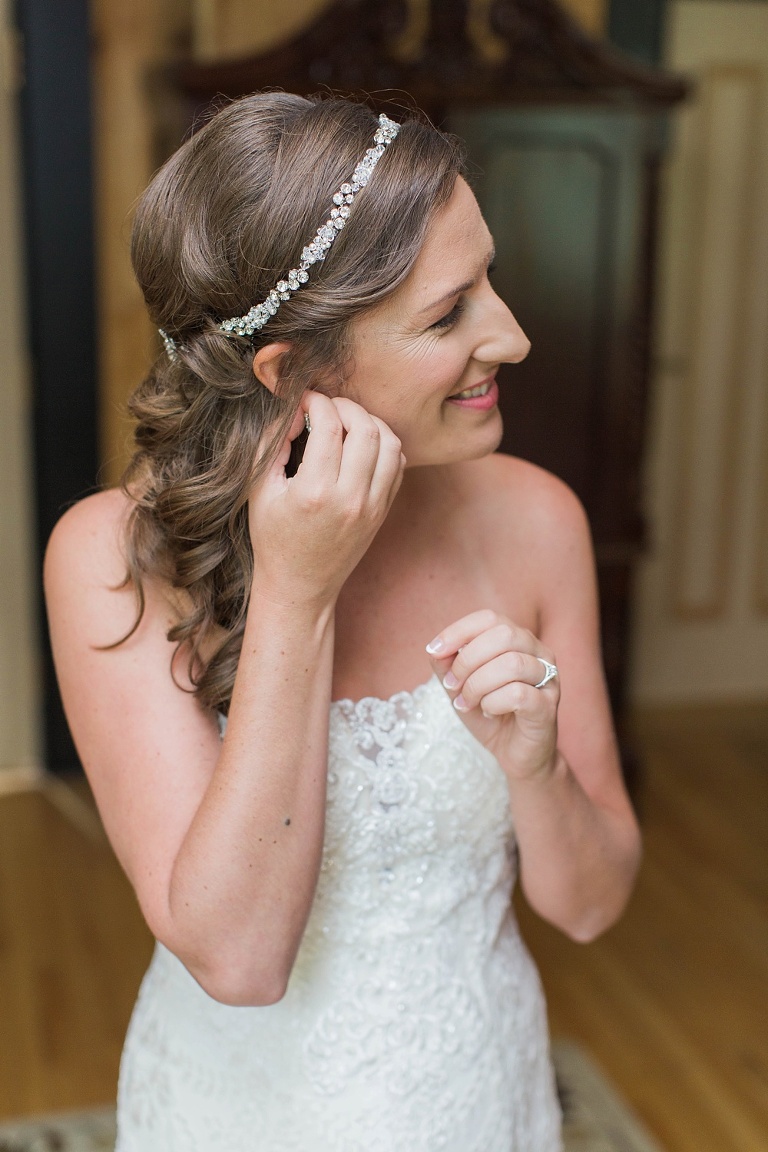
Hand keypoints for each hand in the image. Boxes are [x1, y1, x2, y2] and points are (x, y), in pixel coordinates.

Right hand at [248, 391, 404, 606]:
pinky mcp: (384, 512)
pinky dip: (384, 446)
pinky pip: (398, 465)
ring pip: (391, 443)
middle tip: (327, 408)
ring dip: (370, 423)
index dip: (316, 402)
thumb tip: (293, 410)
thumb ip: (272, 444)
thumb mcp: (259, 491)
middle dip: (346, 407)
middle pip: (366, 429)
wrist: (300, 586)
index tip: (304, 401)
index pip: (328, 427)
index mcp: (315, 493)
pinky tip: (361, 447)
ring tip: (347, 424)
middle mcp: (351, 499)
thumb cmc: (273, 538)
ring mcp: (373, 507)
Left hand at [426, 610, 559, 781]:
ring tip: (468, 702)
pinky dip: (493, 703)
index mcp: (518, 640)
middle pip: (503, 635)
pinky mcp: (548, 706)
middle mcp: (538, 652)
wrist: (515, 754)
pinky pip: (518, 693)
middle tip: (452, 685)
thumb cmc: (490, 713)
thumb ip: (447, 665)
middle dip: (467, 660)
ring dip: (478, 685)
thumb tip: (435, 649)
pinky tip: (488, 711)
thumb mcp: (460, 686)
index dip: (458, 631)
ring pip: (511, 664)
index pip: (489, 618)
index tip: (434, 650)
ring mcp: (548, 678)